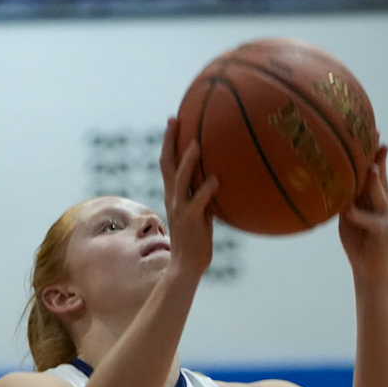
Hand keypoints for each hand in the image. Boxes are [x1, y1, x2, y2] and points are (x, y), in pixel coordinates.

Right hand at [159, 120, 218, 284]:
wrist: (186, 267)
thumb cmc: (196, 242)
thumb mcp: (200, 215)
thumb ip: (205, 198)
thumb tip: (220, 182)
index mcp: (173, 195)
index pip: (167, 163)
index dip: (169, 142)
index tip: (173, 121)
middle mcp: (173, 198)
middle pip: (167, 164)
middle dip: (170, 141)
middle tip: (174, 119)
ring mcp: (181, 209)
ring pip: (181, 179)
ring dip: (188, 161)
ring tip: (196, 143)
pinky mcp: (191, 221)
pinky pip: (199, 201)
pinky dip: (207, 189)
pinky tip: (217, 179)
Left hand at [338, 144, 387, 286]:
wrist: (368, 267)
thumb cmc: (356, 237)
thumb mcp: (347, 212)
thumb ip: (343, 195)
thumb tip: (326, 176)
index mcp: (375, 194)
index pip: (374, 166)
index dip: (372, 148)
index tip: (368, 128)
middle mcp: (385, 200)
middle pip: (381, 174)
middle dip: (379, 156)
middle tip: (376, 137)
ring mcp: (386, 214)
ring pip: (380, 194)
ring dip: (376, 182)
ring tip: (372, 169)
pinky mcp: (384, 231)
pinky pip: (371, 221)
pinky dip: (359, 216)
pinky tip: (349, 212)